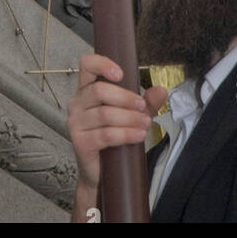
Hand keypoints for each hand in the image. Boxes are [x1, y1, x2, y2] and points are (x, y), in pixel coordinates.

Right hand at [67, 53, 167, 193]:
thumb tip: (161, 90)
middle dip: (125, 98)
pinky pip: (105, 134)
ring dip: (129, 118)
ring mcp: (75, 123)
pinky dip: (125, 134)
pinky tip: (138, 135)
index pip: (86, 65)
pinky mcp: (80, 142)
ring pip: (104, 114)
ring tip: (146, 123)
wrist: (102, 173)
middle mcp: (76, 103)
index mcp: (85, 90)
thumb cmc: (113, 138)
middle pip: (99, 90)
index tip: (121, 74)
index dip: (102, 64)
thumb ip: (146, 102)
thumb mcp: (132, 115)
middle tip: (142, 106)